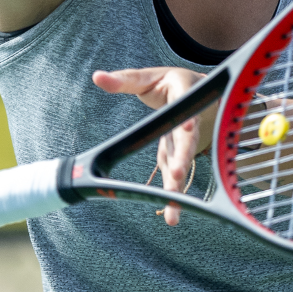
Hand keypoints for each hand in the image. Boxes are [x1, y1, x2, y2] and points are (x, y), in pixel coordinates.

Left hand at [92, 67, 212, 226]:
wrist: (194, 92)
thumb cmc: (167, 83)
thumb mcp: (145, 77)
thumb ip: (124, 79)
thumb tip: (97, 77)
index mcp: (183, 91)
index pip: (185, 102)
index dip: (187, 115)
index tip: (188, 126)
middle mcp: (190, 117)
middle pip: (187, 138)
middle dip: (183, 156)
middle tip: (176, 172)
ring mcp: (186, 138)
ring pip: (184, 160)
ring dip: (178, 182)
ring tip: (173, 203)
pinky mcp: (179, 154)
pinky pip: (177, 174)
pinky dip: (173, 195)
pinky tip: (171, 214)